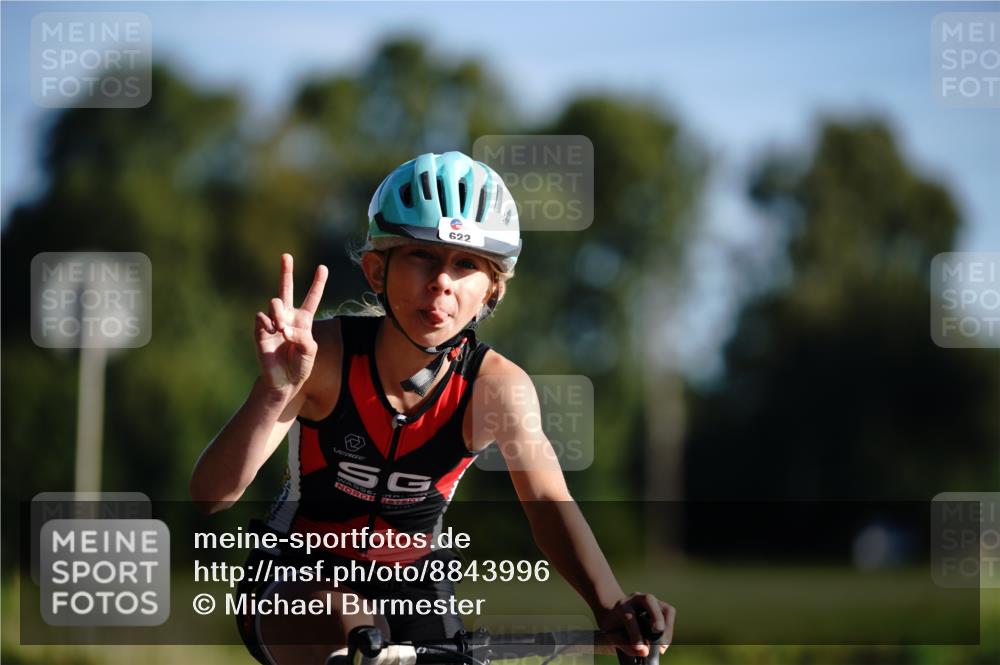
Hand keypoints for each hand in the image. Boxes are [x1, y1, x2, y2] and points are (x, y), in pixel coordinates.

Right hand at [255, 253, 327, 393]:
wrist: (284, 381)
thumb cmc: (300, 365)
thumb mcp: (310, 351)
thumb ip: (302, 337)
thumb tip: (284, 328)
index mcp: (304, 319)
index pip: (312, 297)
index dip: (318, 283)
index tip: (323, 267)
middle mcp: (288, 316)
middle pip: (286, 289)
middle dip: (286, 272)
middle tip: (286, 255)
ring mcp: (273, 321)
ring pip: (275, 302)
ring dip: (279, 313)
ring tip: (281, 328)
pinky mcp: (260, 330)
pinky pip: (261, 318)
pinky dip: (267, 323)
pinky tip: (272, 331)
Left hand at [596, 592, 674, 656]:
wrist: (618, 619)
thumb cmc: (615, 630)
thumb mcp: (613, 637)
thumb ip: (625, 645)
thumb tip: (644, 651)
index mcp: (621, 606)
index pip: (629, 617)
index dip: (635, 633)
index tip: (640, 649)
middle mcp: (636, 599)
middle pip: (649, 600)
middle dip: (656, 617)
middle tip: (658, 634)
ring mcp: (651, 601)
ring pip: (665, 608)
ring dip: (667, 627)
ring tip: (662, 645)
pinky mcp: (661, 607)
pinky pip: (670, 615)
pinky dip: (669, 630)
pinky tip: (663, 643)